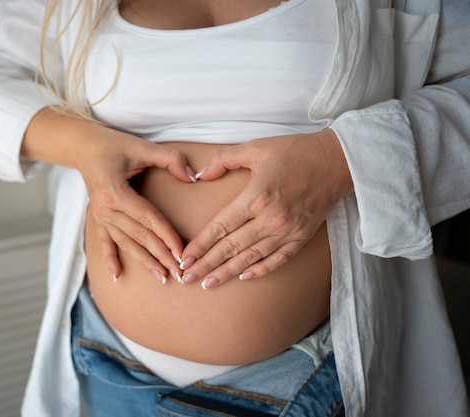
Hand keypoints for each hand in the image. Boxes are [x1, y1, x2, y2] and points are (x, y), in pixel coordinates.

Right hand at [77, 127, 195, 281]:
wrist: (82, 146)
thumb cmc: (113, 144)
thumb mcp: (142, 146)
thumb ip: (170, 159)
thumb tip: (193, 176)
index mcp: (115, 191)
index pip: (148, 218)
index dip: (167, 235)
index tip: (183, 252)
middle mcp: (105, 208)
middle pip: (139, 236)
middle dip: (161, 255)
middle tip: (181, 273)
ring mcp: (99, 215)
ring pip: (125, 243)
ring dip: (144, 262)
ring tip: (162, 277)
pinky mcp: (97, 218)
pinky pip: (104, 242)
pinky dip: (110, 260)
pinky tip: (117, 276)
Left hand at [180, 129, 352, 288]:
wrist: (338, 160)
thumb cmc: (295, 151)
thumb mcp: (256, 147)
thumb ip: (224, 159)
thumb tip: (200, 175)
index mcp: (256, 196)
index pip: (220, 227)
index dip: (200, 245)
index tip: (184, 258)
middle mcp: (271, 218)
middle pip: (231, 248)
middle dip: (206, 265)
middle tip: (187, 278)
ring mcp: (287, 230)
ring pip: (251, 257)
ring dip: (227, 272)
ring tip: (208, 284)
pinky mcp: (302, 236)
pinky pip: (278, 259)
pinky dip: (261, 270)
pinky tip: (244, 277)